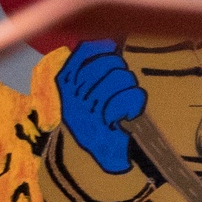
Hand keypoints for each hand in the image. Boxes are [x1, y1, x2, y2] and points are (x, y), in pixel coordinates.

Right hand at [56, 39, 146, 173]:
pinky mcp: (103, 122)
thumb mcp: (88, 90)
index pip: (90, 48)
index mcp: (66, 79)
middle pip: (111, 62)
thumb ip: (95, 64)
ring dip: (130, 91)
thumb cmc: (97, 121)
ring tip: (124, 106)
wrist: (96, 162)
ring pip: (122, 78)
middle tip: (120, 93)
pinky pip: (129, 97)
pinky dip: (135, 104)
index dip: (108, 54)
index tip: (112, 66)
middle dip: (123, 75)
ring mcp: (86, 107)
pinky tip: (129, 115)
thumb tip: (111, 38)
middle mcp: (72, 91)